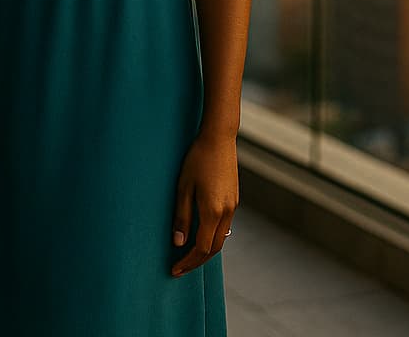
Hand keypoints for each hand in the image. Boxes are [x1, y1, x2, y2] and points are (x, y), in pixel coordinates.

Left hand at [170, 132, 238, 276]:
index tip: (174, 269)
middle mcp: (227, 212)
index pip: (202, 248)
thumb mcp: (183, 188)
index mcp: (213, 211)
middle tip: (180, 268)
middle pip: (214, 248)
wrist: (219, 138)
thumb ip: (182, 217)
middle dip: (197, 261)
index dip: (188, 262)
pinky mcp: (234, 199)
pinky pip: (225, 226)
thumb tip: (178, 243)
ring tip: (188, 255)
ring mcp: (233, 206)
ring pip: (221, 238)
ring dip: (206, 250)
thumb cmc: (197, 159)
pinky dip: (213, 237)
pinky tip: (200, 235)